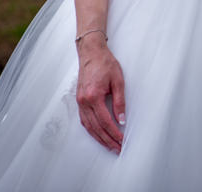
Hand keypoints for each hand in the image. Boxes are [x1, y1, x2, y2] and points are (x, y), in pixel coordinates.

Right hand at [75, 37, 125, 152]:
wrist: (91, 53)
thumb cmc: (105, 64)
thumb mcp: (118, 81)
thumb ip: (119, 102)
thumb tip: (121, 119)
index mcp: (94, 96)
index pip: (105, 121)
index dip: (114, 132)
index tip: (121, 140)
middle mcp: (84, 101)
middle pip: (96, 127)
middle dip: (107, 140)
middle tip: (117, 148)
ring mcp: (80, 102)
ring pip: (88, 126)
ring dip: (99, 137)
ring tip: (109, 145)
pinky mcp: (79, 101)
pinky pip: (84, 120)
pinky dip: (91, 130)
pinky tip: (98, 135)